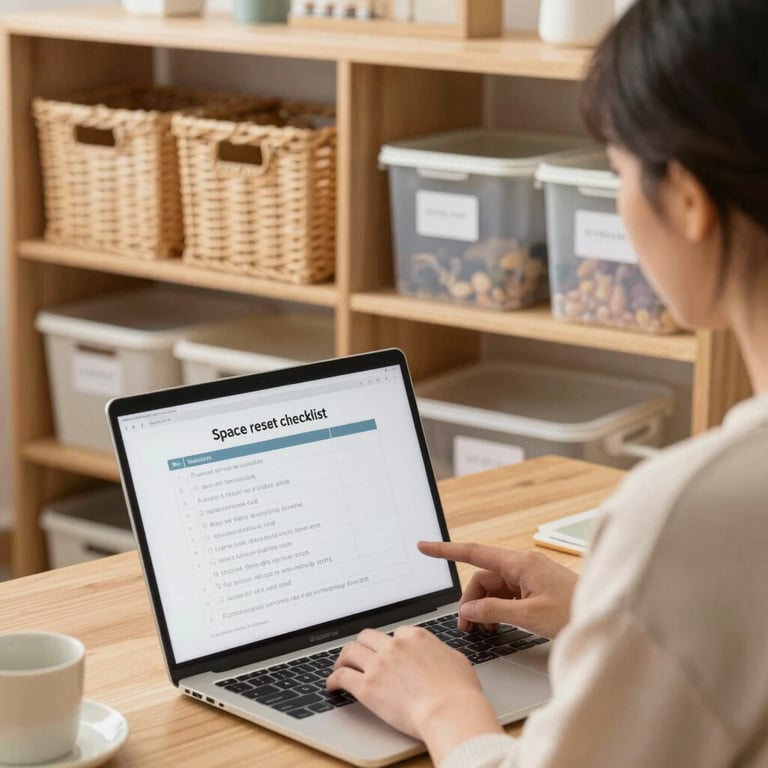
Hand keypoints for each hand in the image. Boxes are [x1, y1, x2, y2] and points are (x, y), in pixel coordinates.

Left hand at [326, 627, 500, 763]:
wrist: (449, 711)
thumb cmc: (459, 692)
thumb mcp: (456, 661)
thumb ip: (441, 653)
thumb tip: (439, 656)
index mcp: (416, 637)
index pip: (396, 633)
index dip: (391, 644)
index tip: (387, 652)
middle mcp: (394, 646)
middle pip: (368, 637)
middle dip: (363, 645)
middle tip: (359, 655)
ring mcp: (379, 665)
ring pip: (350, 651)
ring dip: (343, 658)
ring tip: (340, 666)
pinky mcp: (367, 687)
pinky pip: (342, 676)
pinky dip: (334, 679)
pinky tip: (332, 685)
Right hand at [419, 541, 576, 638]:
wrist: (605, 617)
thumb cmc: (575, 613)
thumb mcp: (530, 616)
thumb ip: (494, 610)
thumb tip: (469, 610)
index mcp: (520, 563)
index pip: (474, 552)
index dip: (446, 550)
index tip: (425, 547)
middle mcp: (522, 565)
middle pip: (482, 577)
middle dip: (471, 600)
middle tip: (468, 627)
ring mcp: (529, 577)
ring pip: (493, 588)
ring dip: (484, 608)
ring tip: (484, 630)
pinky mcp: (535, 588)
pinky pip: (506, 595)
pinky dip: (497, 609)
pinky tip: (498, 625)